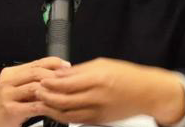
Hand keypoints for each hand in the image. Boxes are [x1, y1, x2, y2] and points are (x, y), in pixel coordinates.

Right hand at [0, 57, 70, 126]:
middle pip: (36, 73)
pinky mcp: (9, 110)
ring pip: (35, 88)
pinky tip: (54, 107)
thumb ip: (33, 81)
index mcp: (10, 73)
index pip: (36, 62)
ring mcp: (7, 95)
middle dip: (55, 76)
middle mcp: (7, 81)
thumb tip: (58, 74)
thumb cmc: (6, 106)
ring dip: (52, 91)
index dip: (54, 63)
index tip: (67, 66)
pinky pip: (33, 106)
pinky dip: (46, 106)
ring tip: (64, 94)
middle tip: (68, 81)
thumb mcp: (18, 90)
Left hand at [37, 57, 184, 125]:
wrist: (147, 93)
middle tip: (37, 92)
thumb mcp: (102, 64)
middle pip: (64, 100)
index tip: (41, 79)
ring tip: (42, 102)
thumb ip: (79, 70)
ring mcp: (98, 110)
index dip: (50, 83)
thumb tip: (60, 72)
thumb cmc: (127, 76)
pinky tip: (56, 111)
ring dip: (51, 109)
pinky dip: (63, 117)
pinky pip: (76, 120)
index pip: (67, 83)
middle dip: (46, 97)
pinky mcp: (99, 120)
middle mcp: (97, 96)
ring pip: (68, 114)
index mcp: (98, 78)